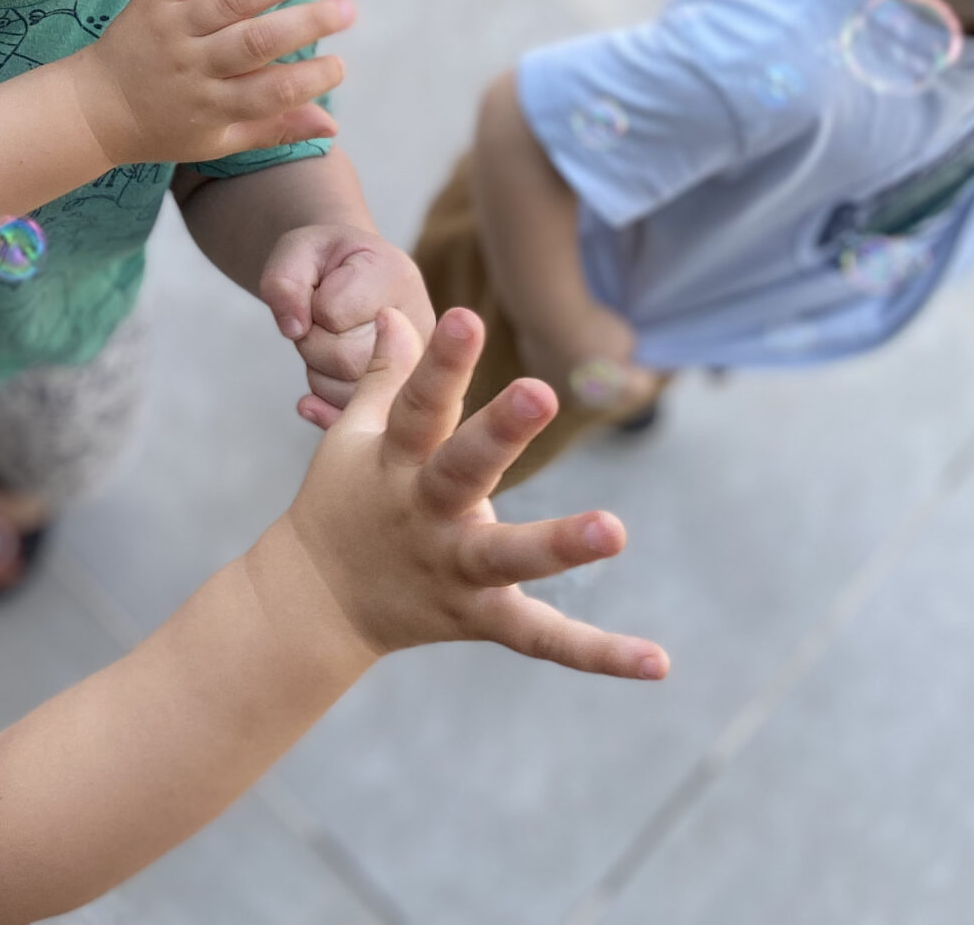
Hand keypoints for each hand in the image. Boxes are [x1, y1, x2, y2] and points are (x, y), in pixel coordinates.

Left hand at [74, 0, 351, 168]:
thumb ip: (275, 129)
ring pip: (231, 0)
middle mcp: (194, 65)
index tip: (339, 64)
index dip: (310, 80)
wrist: (94, 108)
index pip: (270, 93)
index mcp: (213, 106)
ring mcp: (173, 28)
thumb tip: (334, 125)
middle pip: (256, 42)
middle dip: (307, 23)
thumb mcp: (218, 142)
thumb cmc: (164, 128)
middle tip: (347, 9)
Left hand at [255, 228, 437, 428]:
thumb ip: (285, 281)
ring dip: (321, 376)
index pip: (333, 312)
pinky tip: (312, 401)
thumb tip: (293, 329)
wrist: (347, 272)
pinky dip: (327, 410)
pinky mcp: (405, 397)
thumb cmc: (324, 259)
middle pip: (347, 361)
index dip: (309, 308)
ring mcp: (419, 368)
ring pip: (353, 398)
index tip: (319, 292)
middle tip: (319, 324)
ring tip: (333, 344)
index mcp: (395, 276)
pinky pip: (361, 420)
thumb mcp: (297, 251)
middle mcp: (419, 325)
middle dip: (314, 346)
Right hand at [280, 306, 669, 680]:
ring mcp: (452, 569)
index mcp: (393, 461)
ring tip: (614, 529)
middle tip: (542, 390)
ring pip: (505, 557)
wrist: (314, 601)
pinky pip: (541, 637)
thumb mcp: (352, 437)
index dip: (440, 362)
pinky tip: (658, 661)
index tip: (465, 317)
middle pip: (461, 469)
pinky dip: (597, 652)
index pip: (418, 404)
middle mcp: (423, 513)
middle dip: (499, 432)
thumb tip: (396, 312)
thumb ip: (384, 377)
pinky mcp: (479, 618)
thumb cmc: (343, 501)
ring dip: (558, 544)